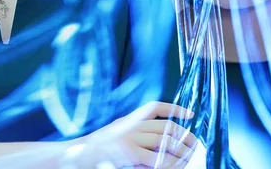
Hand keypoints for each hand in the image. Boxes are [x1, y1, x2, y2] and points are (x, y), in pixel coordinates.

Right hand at [75, 102, 198, 167]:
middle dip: (185, 137)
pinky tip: (173, 167)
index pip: (154, 108)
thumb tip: (158, 142)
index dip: (174, 109)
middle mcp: (130, 125)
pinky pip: (157, 159)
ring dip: (181, 153)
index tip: (190, 114)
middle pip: (166, 126)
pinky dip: (168, 164)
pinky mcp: (129, 153)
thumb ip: (132, 133)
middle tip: (195, 146)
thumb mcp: (114, 135)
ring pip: (166, 142)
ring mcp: (130, 138)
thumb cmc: (94, 150)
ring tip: (189, 160)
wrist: (76, 155)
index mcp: (127, 120)